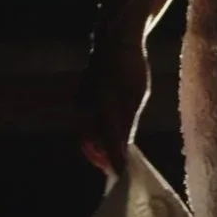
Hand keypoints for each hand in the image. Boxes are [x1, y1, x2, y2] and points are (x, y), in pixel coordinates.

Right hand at [76, 21, 148, 179]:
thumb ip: (128, 122)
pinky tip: (106, 139)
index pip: (108, 142)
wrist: (114, 43)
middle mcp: (86, 107)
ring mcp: (80, 103)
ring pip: (85, 135)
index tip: (122, 174)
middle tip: (116, 170)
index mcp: (102, 106)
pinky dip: (94, 136)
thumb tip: (125, 147)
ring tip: (111, 158)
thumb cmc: (130, 68)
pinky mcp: (80, 100)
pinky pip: (84, 124)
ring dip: (96, 149)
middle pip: (90, 143)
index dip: (115, 160)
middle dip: (102, 159)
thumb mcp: (135, 96)